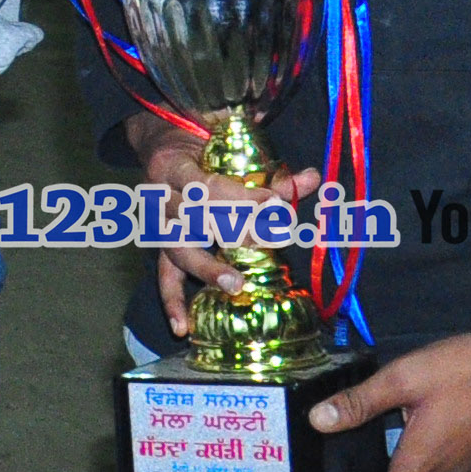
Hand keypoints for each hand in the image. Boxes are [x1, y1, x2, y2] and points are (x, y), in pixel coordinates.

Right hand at [137, 125, 321, 333]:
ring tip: (235, 284)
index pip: (206, 186)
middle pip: (193, 219)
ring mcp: (158, 226)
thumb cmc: (201, 145)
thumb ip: (268, 167)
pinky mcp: (162, 247)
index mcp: (172, 166)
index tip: (276, 204)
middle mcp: (158, 197)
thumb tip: (312, 178)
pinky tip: (183, 328)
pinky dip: (172, 303)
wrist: (161, 144)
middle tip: (268, 241)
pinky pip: (164, 277)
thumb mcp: (230, 147)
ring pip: (177, 250)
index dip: (242, 196)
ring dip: (207, 269)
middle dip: (232, 230)